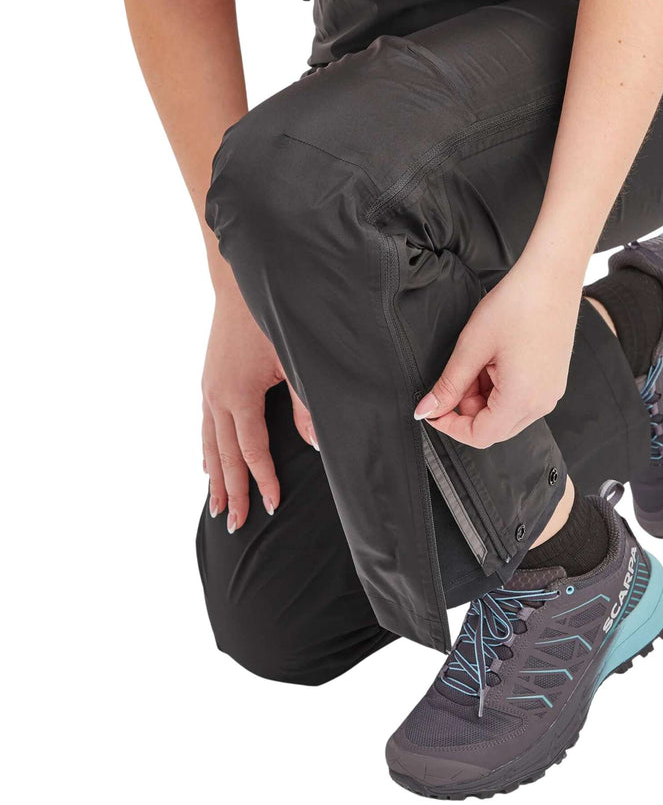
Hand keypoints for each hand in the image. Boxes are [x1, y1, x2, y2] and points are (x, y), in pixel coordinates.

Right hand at [201, 289, 316, 532]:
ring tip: (216, 506)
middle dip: (232, 491)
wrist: (241, 281)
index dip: (262, 481)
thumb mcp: (295, 360)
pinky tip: (206, 461)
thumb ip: (306, 405)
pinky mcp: (209, 379)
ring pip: (209, 443)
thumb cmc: (270, 317)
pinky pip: (204, 425)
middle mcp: (217, 397)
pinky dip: (206, 449)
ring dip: (214, 477)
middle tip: (234, 523)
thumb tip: (316, 444)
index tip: (270, 506)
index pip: (251, 452)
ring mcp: (208, 388)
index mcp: (239, 397)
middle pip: (224, 456)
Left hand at [413, 253, 582, 448]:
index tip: (433, 409)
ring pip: (505, 414)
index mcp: (523, 399)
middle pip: (493, 428)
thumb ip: (448, 384)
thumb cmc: (518, 304)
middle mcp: (542, 403)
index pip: (480, 436)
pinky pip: (520, 399)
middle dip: (466, 409)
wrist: (552, 276)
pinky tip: (494, 359)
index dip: (450, 426)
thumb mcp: (472, 346)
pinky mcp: (553, 381)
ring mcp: (551, 393)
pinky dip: (500, 387)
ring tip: (479, 359)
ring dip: (483, 396)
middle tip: (456, 376)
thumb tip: (427, 410)